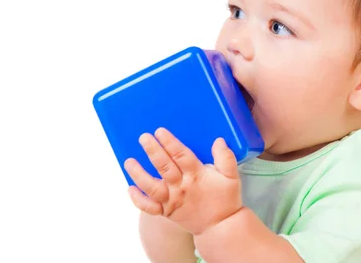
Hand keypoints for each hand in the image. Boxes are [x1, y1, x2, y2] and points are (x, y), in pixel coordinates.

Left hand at [124, 127, 242, 234]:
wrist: (221, 227)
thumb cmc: (226, 200)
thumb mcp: (232, 177)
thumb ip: (226, 158)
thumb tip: (219, 140)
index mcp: (197, 176)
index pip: (181, 156)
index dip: (170, 143)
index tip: (160, 131)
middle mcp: (182, 188)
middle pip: (165, 167)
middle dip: (153, 151)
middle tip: (143, 138)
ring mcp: (172, 201)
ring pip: (152, 187)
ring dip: (139, 174)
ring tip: (128, 161)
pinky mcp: (167, 213)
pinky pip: (149, 208)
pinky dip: (138, 200)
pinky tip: (129, 188)